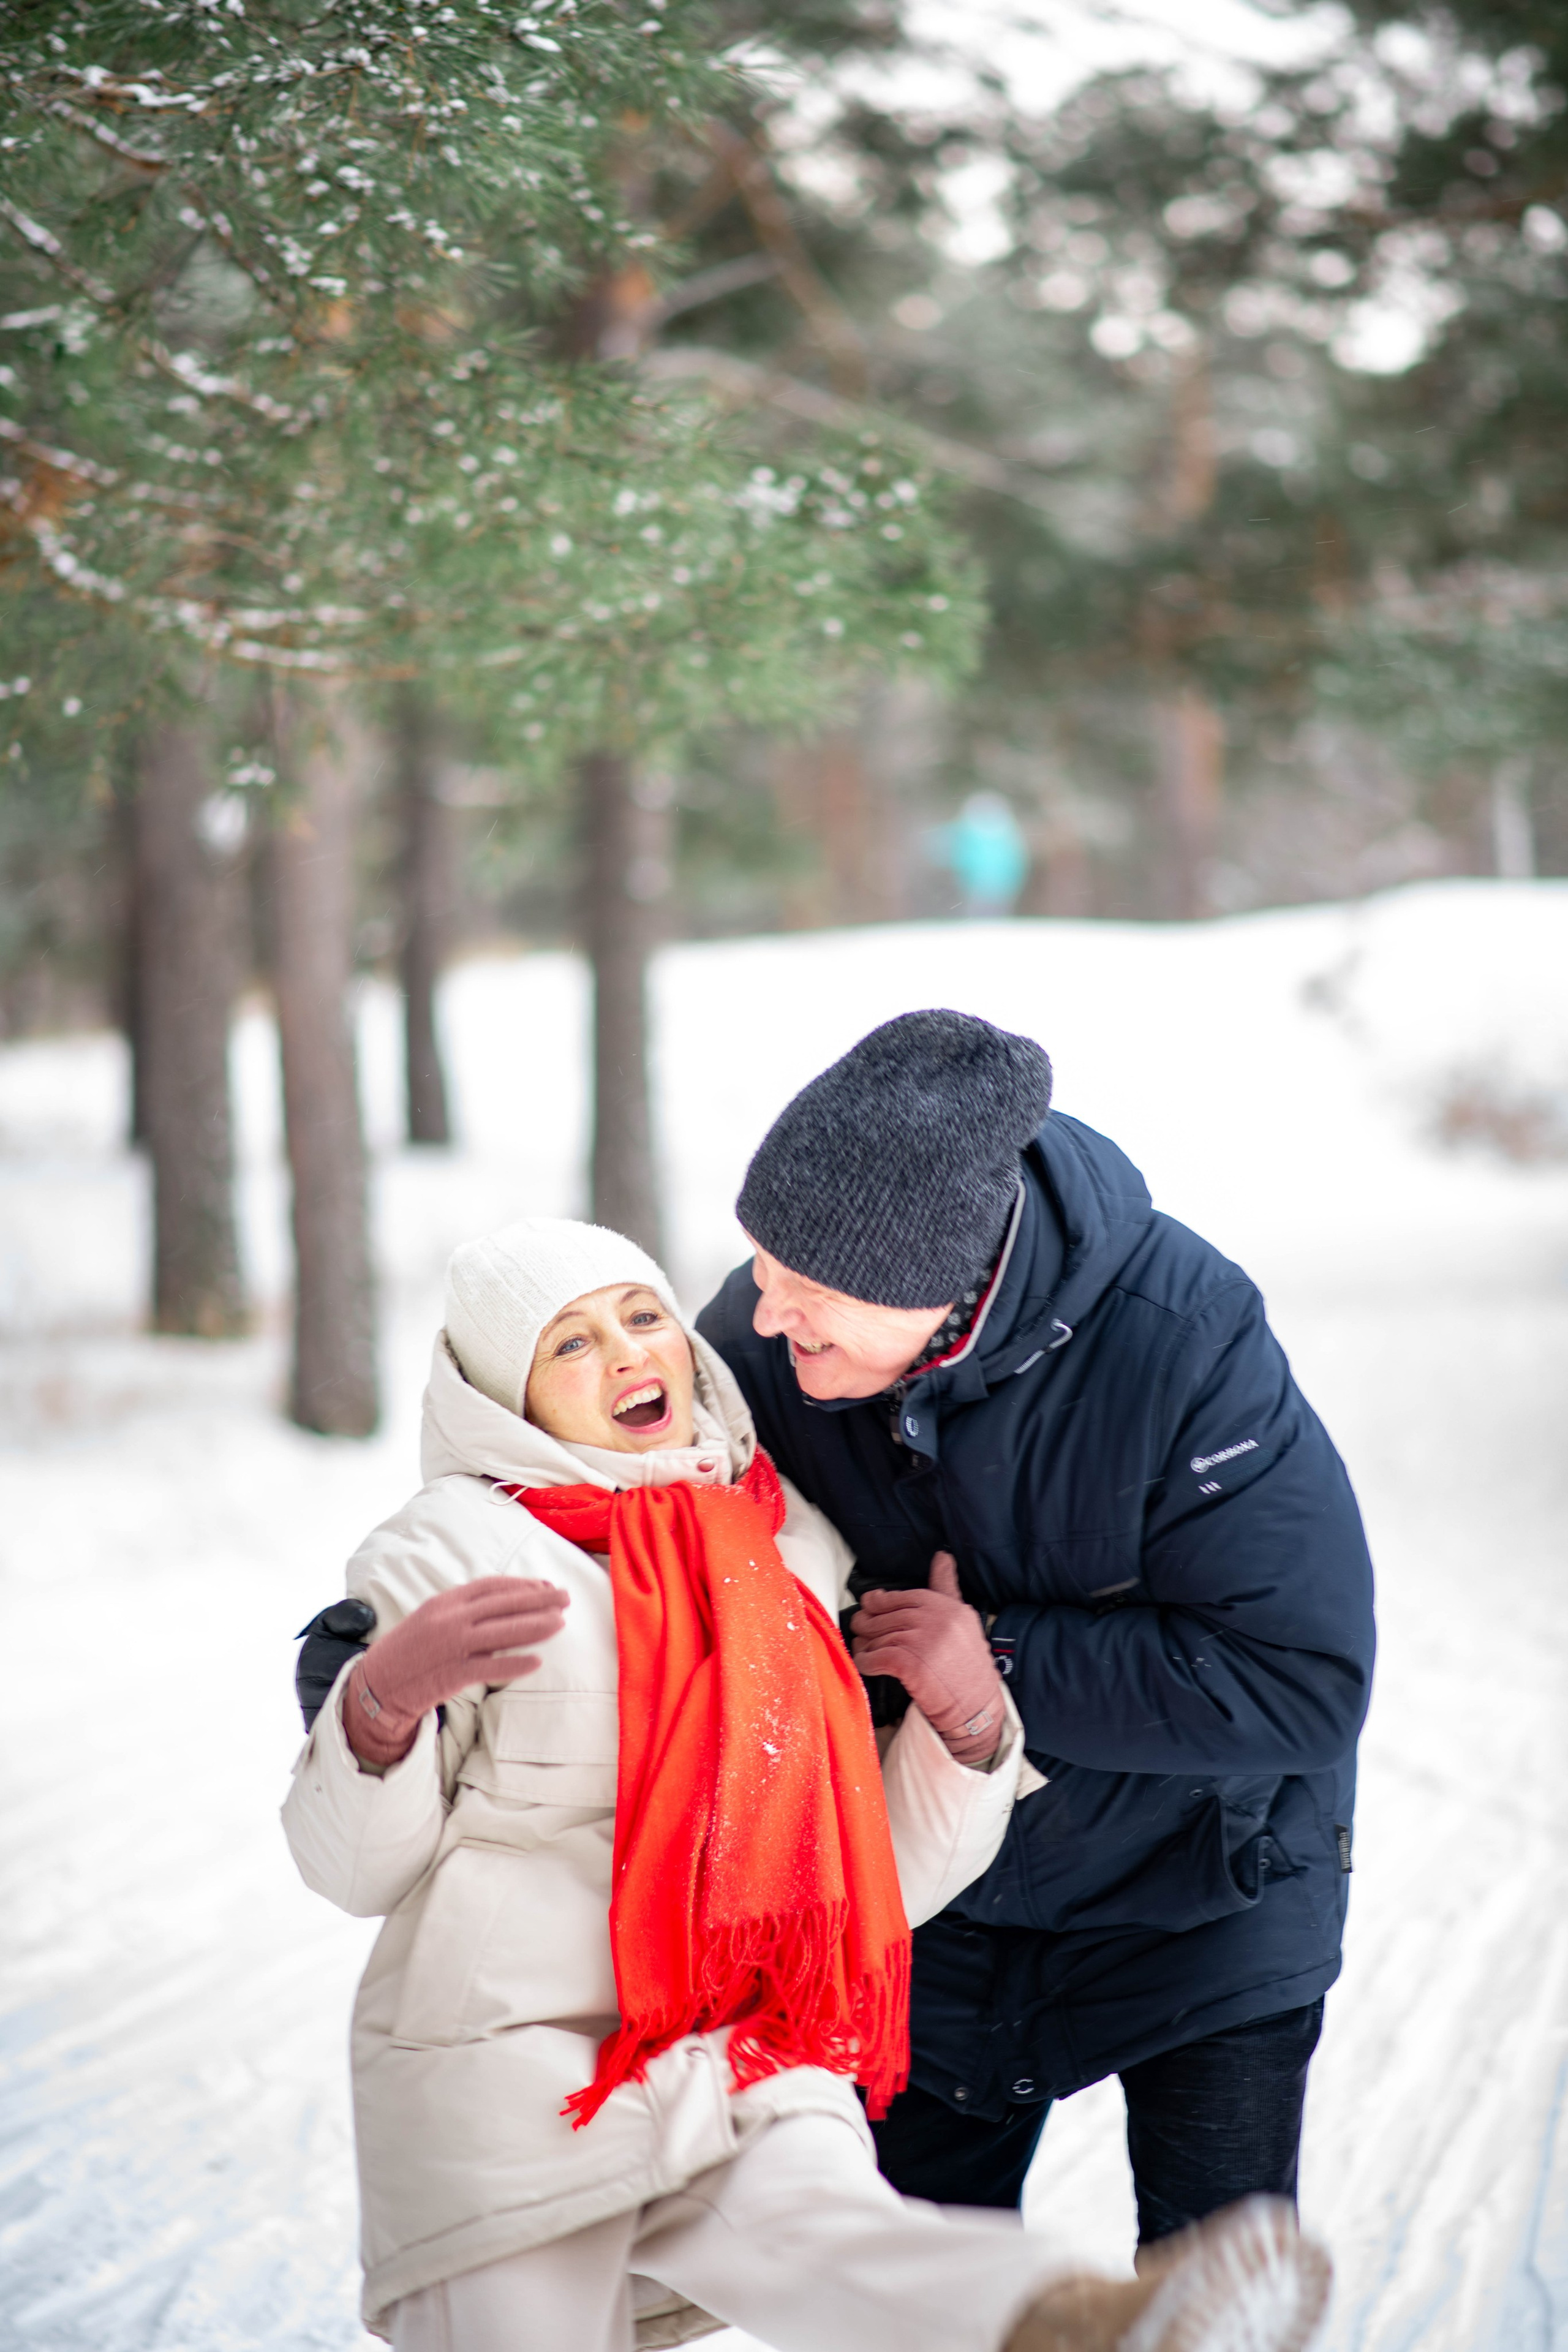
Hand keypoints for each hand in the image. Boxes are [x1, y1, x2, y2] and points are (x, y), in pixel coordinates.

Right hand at [342, 1576, 569, 1767]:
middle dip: (539, 1600)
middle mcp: (451, 1620)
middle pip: (504, 1605)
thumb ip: (462, 1608)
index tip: (545, 1587)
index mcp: (445, 1601)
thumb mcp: (431, 1616)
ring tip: (560, 1624)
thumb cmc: (408, 1649)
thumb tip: (500, 1602)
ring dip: (536, 1627)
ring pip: (504, 1632)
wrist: (377, 1684)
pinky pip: (492, 1667)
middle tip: (566, 1598)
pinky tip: (537, 1662)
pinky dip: (515, 1664)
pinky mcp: (454, 1674)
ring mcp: (453, 1646)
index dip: (522, 1585)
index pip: (492, 1586)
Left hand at [850, 1551, 1002, 1764]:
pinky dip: (866, 1662)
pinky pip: (875, 1657)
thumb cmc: (968, 1667)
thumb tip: (942, 1556)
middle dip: (868, 1623)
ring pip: (878, 1636)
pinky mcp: (910, 1664)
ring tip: (863, 1648)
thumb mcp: (964, 1621)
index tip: (869, 1604)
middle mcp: (936, 1619)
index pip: (904, 1596)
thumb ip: (947, 1589)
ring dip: (865, 1644)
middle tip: (860, 1629)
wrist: (976, 1709)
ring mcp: (923, 1641)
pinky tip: (867, 1665)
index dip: (881, 1601)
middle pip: (886, 1615)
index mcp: (948, 1607)